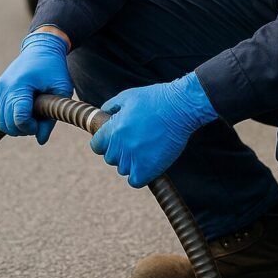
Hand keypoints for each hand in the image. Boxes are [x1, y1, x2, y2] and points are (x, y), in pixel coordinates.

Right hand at [0, 32, 72, 143]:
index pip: (19, 118)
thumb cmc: (54, 69)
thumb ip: (51, 118)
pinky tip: (24, 111)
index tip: (41, 122)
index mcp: (20, 86)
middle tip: (39, 120)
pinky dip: (9, 119)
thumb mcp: (61, 91)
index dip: (30, 127)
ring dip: (15, 126)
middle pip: (7, 123)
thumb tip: (41, 141)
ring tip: (32, 116)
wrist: (41, 48)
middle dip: (23, 128)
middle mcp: (4, 87)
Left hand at [90, 72, 217, 186]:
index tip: (115, 140)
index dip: (105, 143)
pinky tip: (147, 164)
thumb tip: (103, 114)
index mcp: (113, 129)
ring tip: (145, 149)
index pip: (97, 146)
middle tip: (135, 141)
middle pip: (110, 158)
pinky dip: (140, 175)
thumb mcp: (128, 96)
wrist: (181, 107)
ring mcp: (135, 158)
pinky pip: (135, 181)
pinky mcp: (150, 168)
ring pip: (123, 169)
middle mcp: (121, 145)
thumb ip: (111, 107)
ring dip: (131, 162)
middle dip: (120, 151)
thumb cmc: (155, 99)